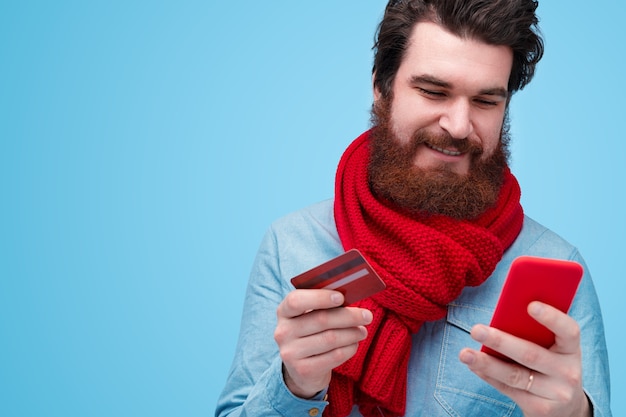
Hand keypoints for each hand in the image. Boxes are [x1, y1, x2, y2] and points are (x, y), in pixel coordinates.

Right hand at [274, 289, 372, 398]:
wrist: (302, 370)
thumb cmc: (311, 333)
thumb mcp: (310, 316)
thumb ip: (323, 304)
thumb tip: (349, 294)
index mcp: (284, 312)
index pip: (296, 300)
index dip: (319, 297)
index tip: (341, 297)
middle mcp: (283, 332)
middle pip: (320, 320)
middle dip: (348, 316)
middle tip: (367, 316)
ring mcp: (291, 353)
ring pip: (331, 338)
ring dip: (352, 333)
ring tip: (362, 331)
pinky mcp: (303, 370)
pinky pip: (334, 356)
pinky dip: (350, 348)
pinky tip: (354, 344)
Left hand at [459, 301, 590, 416]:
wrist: (566, 409)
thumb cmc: (551, 366)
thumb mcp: (552, 350)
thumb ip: (535, 334)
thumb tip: (502, 314)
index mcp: (571, 350)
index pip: (568, 330)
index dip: (552, 317)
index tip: (530, 305)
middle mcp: (568, 373)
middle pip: (530, 354)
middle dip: (500, 341)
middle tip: (475, 330)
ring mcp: (556, 393)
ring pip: (515, 375)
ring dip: (486, 363)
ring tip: (465, 354)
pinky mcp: (540, 409)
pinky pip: (508, 389)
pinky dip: (488, 376)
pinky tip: (473, 366)